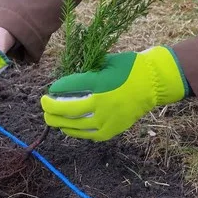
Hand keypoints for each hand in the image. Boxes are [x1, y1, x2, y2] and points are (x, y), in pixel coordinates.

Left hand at [40, 46, 190, 140]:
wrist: (153, 83)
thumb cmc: (129, 69)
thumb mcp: (106, 63)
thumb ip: (87, 73)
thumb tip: (66, 83)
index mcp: (100, 84)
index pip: (70, 87)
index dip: (57, 88)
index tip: (51, 88)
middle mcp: (101, 104)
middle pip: (68, 110)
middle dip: (51, 108)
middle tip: (44, 104)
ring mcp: (107, 119)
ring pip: (75, 125)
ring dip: (59, 122)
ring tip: (51, 118)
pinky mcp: (111, 130)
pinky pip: (88, 134)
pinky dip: (75, 131)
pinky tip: (66, 128)